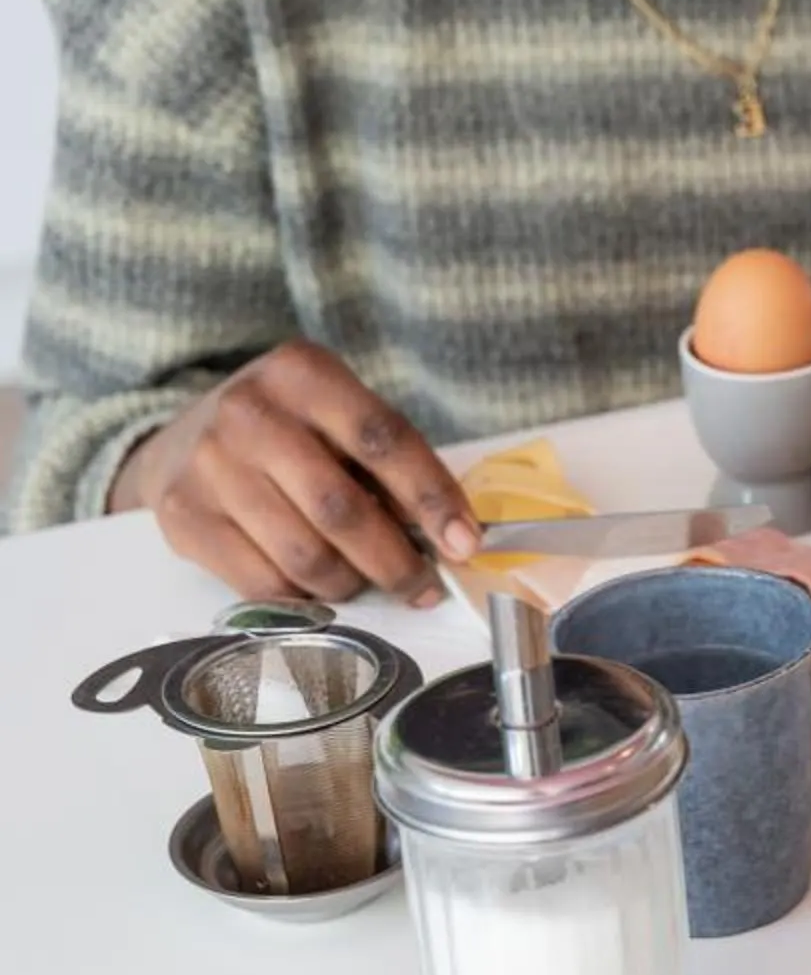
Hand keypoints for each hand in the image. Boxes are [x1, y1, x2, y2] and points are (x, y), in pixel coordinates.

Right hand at [114, 341, 477, 603]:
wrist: (181, 437)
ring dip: (351, 585)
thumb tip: (450, 536)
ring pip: (304, 556)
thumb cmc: (287, 430)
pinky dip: (306, 599)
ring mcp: (209, 466)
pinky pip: (263, 584)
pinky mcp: (183, 517)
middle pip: (341, 509)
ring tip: (366, 582)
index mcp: (302, 374)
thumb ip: (387, 464)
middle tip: (424, 587)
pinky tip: (319, 589)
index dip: (432, 498)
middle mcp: (249, 414)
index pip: (383, 440)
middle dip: (395, 562)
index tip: (464, 544)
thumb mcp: (337, 418)